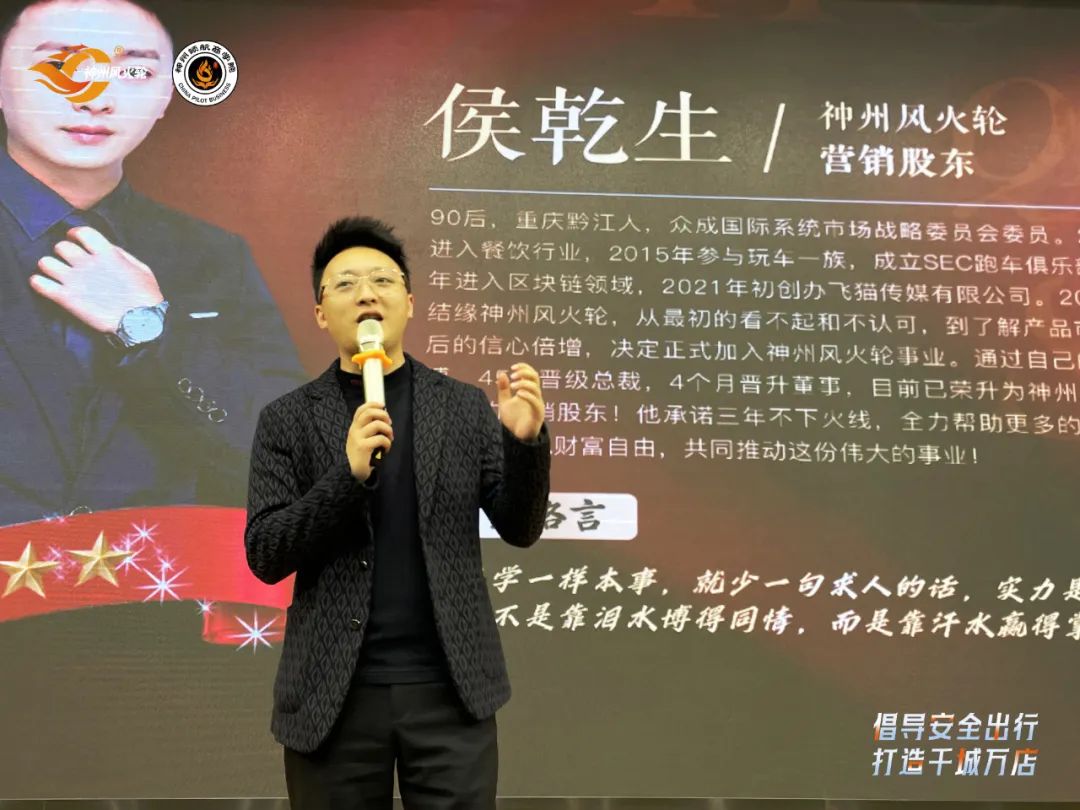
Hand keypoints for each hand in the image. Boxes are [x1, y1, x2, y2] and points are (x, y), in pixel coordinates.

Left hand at [30, 226, 163, 332]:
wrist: (141, 322)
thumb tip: (107, 248)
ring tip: (54, 274)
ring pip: (45, 262)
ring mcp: (74, 280)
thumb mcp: (141, 269)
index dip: (75, 234)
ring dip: (49, 267)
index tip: (74, 240)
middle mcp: (87, 263)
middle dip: (62, 252)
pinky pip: (39, 284)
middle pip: (61, 246)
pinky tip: (43, 285)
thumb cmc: (146, 296)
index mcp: (106, 253)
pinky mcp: (66, 298)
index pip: (81, 232)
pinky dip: (38, 283)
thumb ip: (121, 255)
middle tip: (67, 262)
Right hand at [346, 402, 392, 481]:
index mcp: (354, 427)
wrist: (353, 472)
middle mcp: (354, 430)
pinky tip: (386, 450)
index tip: (383, 405)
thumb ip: (369, 429)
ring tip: (389, 438)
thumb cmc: (362, 455)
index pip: (361, 409)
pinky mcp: (363, 447)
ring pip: (377, 424)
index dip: (373, 404)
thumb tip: (384, 419)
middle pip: (369, 413)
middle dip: (383, 415)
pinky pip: (381, 439)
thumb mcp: (363, 439)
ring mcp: (357, 438)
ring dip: (388, 430)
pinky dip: (388, 443)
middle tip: (389, 423)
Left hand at [496, 362, 543, 440]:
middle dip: (524, 373)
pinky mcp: (537, 415)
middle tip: (513, 375)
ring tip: (512, 386)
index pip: (531, 374)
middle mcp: (535, 396)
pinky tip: (518, 394)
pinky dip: (528, 396)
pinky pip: (536, 402)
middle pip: (535, 378)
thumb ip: (503, 389)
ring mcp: (538, 405)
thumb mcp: (504, 402)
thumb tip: (501, 373)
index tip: (512, 368)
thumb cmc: (512, 421)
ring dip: (524, 384)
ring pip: (536, 389)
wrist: (515, 438)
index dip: (524, 367)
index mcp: (529, 392)